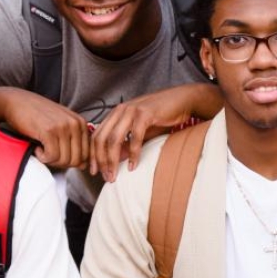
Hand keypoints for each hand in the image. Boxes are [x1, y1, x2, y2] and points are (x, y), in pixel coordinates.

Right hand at [0, 88, 88, 167]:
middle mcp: (75, 124)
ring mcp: (63, 127)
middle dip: (62, 163)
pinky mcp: (49, 131)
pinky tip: (37, 148)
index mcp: (81, 123)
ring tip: (42, 150)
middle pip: (77, 160)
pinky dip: (43, 158)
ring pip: (65, 160)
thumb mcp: (61, 126)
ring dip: (51, 161)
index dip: (72, 161)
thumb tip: (84, 166)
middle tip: (49, 155)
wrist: (16, 102)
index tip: (58, 155)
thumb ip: (74, 143)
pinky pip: (52, 157)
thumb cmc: (38, 115)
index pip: (87, 154)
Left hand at [89, 83, 220, 181]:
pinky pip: (135, 137)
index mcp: (115, 114)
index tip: (94, 171)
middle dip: (101, 161)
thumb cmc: (162, 116)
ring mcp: (131, 111)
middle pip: (101, 138)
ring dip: (113, 160)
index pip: (96, 135)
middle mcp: (120, 110)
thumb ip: (128, 143)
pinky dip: (133, 153)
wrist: (182, 100)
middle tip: (106, 177)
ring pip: (114, 139)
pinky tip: (133, 166)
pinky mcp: (145, 114)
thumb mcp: (141, 131)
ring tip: (115, 175)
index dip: (93, 155)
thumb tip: (117, 159)